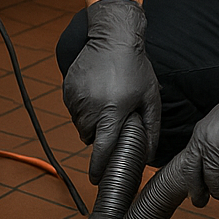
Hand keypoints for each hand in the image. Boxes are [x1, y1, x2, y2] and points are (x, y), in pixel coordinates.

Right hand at [62, 0, 161, 182]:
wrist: (112, 38)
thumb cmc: (136, 68)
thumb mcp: (150, 99)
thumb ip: (150, 130)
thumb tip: (147, 155)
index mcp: (112, 112)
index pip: (102, 150)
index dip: (99, 168)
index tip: (97, 180)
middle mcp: (90, 108)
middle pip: (91, 138)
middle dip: (102, 135)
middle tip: (116, 118)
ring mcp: (76, 99)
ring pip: (81, 125)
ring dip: (93, 121)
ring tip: (108, 101)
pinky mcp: (68, 90)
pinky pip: (74, 110)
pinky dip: (84, 108)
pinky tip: (97, 92)